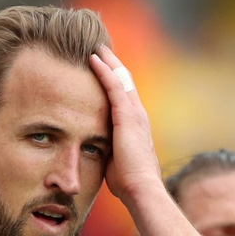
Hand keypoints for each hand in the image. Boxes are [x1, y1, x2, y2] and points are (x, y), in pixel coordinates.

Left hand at [88, 46, 161, 204]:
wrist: (141, 189)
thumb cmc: (128, 182)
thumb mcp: (115, 160)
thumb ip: (108, 149)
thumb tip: (94, 150)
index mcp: (136, 126)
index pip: (126, 96)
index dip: (116, 80)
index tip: (105, 69)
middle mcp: (139, 115)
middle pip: (126, 81)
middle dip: (114, 65)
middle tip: (101, 49)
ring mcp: (135, 114)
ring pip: (121, 78)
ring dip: (108, 61)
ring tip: (96, 47)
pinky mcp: (127, 116)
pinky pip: (114, 86)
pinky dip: (104, 70)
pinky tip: (93, 58)